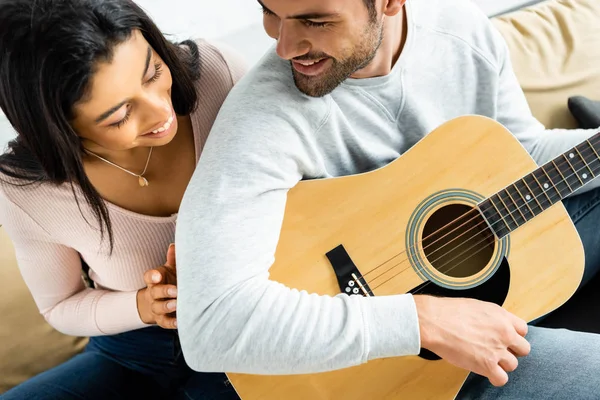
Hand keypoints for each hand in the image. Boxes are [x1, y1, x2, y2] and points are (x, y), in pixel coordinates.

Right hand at [137, 244, 177, 328]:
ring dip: (167, 306)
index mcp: (155, 280)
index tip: (157, 275)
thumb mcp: (170, 270)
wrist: (158, 302)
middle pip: (155, 292)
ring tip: (177, 305)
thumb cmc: (168, 281)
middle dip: (164, 291)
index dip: (152, 276)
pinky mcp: (162, 320)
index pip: (149, 277)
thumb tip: (174, 245)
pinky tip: (179, 321)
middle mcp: (153, 294)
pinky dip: (171, 322)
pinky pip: (165, 322)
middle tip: (176, 291)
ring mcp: (157, 307)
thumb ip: (173, 259)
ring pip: (158, 308)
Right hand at [414, 295, 529, 386]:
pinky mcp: (487, 365)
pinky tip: (485, 372)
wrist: (434, 321)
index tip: (505, 339)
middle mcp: (504, 333)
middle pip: (523, 349)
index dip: (513, 336)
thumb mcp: (476, 306)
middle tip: (497, 350)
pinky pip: (502, 379)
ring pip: (513, 365)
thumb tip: (492, 325)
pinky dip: (494, 378)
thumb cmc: (447, 312)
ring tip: (485, 360)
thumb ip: (491, 317)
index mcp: (501, 316)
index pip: (523, 330)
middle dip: (511, 351)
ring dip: (501, 364)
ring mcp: (497, 350)